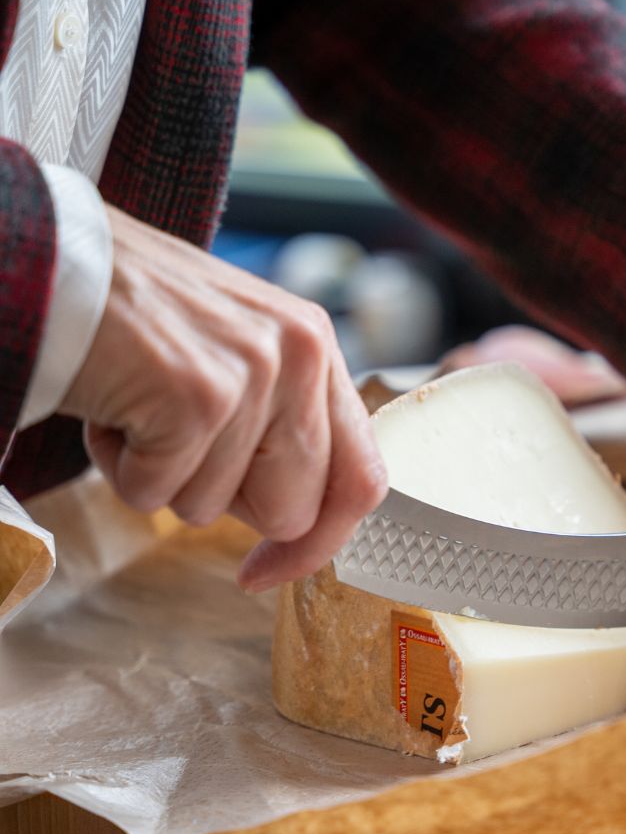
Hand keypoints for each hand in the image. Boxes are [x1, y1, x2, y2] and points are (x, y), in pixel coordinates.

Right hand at [61, 207, 386, 589]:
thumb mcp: (242, 355)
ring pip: (213, 509)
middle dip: (225, 502)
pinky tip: (115, 408)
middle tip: (180, 442)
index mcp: (319, 349)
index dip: (321, 543)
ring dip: (162, 476)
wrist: (55, 263)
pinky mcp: (197, 397)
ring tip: (142, 406)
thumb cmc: (142, 319)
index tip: (266, 569)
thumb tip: (294, 523)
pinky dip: (120, 468)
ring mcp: (253, 375)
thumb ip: (284, 425)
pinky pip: (157, 494)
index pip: (362, 478)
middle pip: (292, 511)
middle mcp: (302, 356)